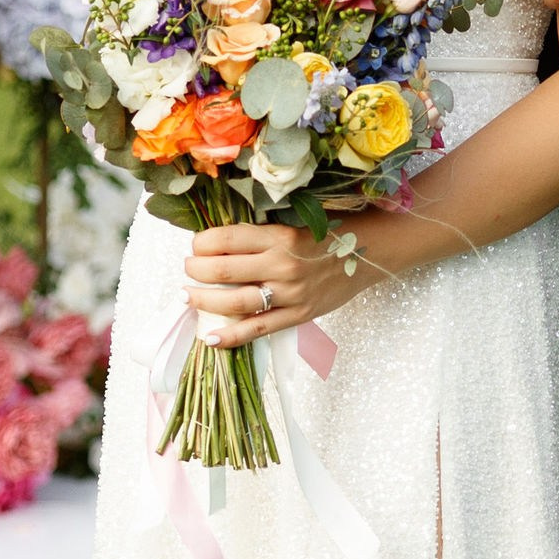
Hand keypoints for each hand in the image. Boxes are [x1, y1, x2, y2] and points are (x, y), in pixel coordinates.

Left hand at [184, 215, 370, 344]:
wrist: (371, 252)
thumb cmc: (330, 231)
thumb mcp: (294, 221)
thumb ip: (260, 232)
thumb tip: (217, 240)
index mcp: (278, 235)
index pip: (224, 240)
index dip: (200, 243)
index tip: (196, 245)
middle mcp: (281, 264)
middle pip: (221, 271)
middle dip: (194, 270)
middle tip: (188, 269)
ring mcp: (290, 293)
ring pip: (233, 302)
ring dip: (202, 300)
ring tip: (187, 296)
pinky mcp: (298, 315)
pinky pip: (257, 329)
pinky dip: (230, 336)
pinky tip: (209, 337)